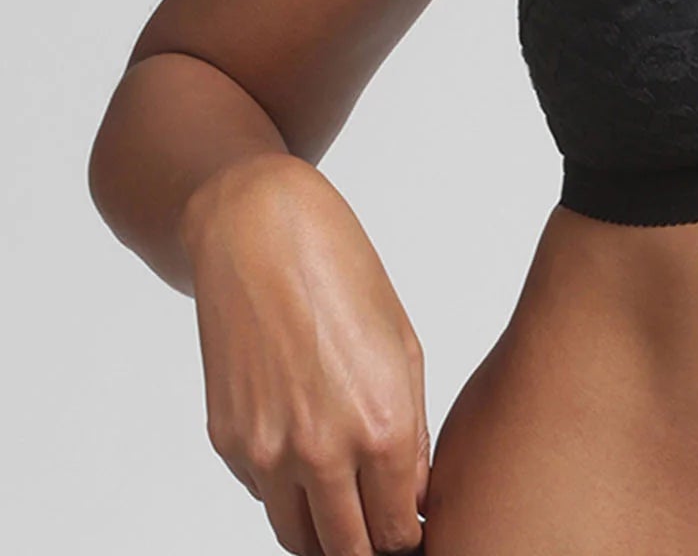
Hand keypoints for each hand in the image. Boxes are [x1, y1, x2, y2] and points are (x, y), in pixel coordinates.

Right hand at [183, 154, 429, 554]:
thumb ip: (411, 435)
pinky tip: (301, 447)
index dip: (406, 538)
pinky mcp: (226, 441)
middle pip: (345, 550)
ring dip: (322, 533)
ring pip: (296, 536)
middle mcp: (322, 451)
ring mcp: (266, 452)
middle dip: (366, 548)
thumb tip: (409, 500)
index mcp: (381, 426)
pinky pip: (263, 493)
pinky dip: (285, 488)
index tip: (410, 531)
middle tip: (378, 531)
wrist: (260, 233)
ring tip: (344, 508)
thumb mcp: (404, 348)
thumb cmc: (344, 276)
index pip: (395, 531)